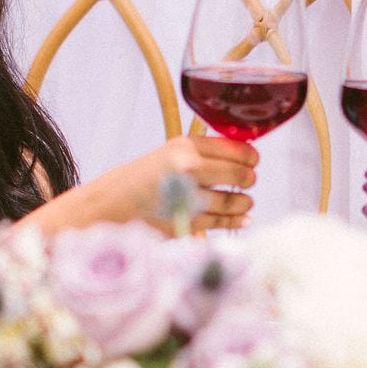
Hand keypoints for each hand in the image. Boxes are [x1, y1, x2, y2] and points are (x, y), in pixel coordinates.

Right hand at [77, 134, 258, 234]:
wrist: (112, 204)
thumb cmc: (143, 178)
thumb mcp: (169, 154)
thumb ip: (202, 154)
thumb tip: (244, 156)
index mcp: (184, 146)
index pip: (231, 148)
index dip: (248, 155)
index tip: (254, 159)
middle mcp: (188, 168)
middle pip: (236, 173)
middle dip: (247, 178)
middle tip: (250, 180)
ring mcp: (189, 196)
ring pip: (230, 200)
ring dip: (243, 201)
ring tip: (247, 201)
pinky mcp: (186, 221)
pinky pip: (220, 220)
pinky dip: (236, 219)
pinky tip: (244, 217)